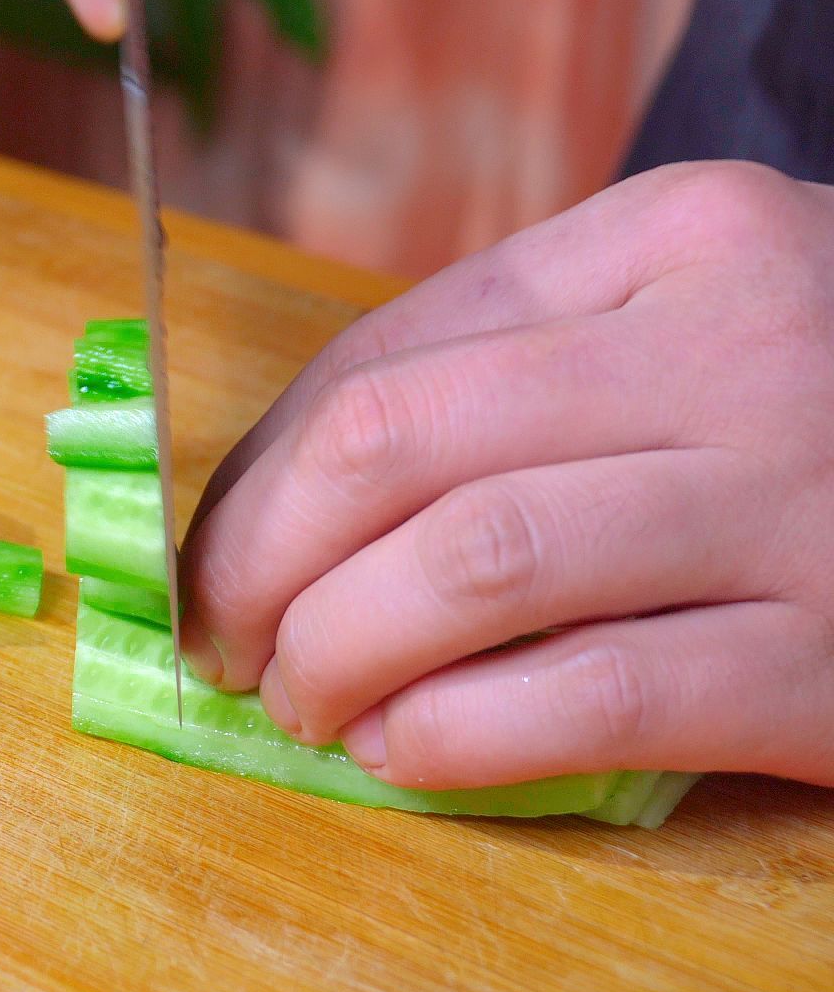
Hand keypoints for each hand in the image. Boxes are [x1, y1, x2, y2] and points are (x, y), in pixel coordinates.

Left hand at [185, 161, 833, 789]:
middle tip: (226, 638)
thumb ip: (528, 368)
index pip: (390, 354)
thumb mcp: (704, 319)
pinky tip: (404, 750)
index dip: (261, 471)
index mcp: (672, 240)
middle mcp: (732, 346)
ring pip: (470, 568)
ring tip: (304, 700)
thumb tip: (294, 486)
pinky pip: (588, 696)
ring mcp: (793, 501)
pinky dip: (456, 733)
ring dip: (336, 651)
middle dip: (261, 561)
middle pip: (397, 450)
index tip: (214, 551)